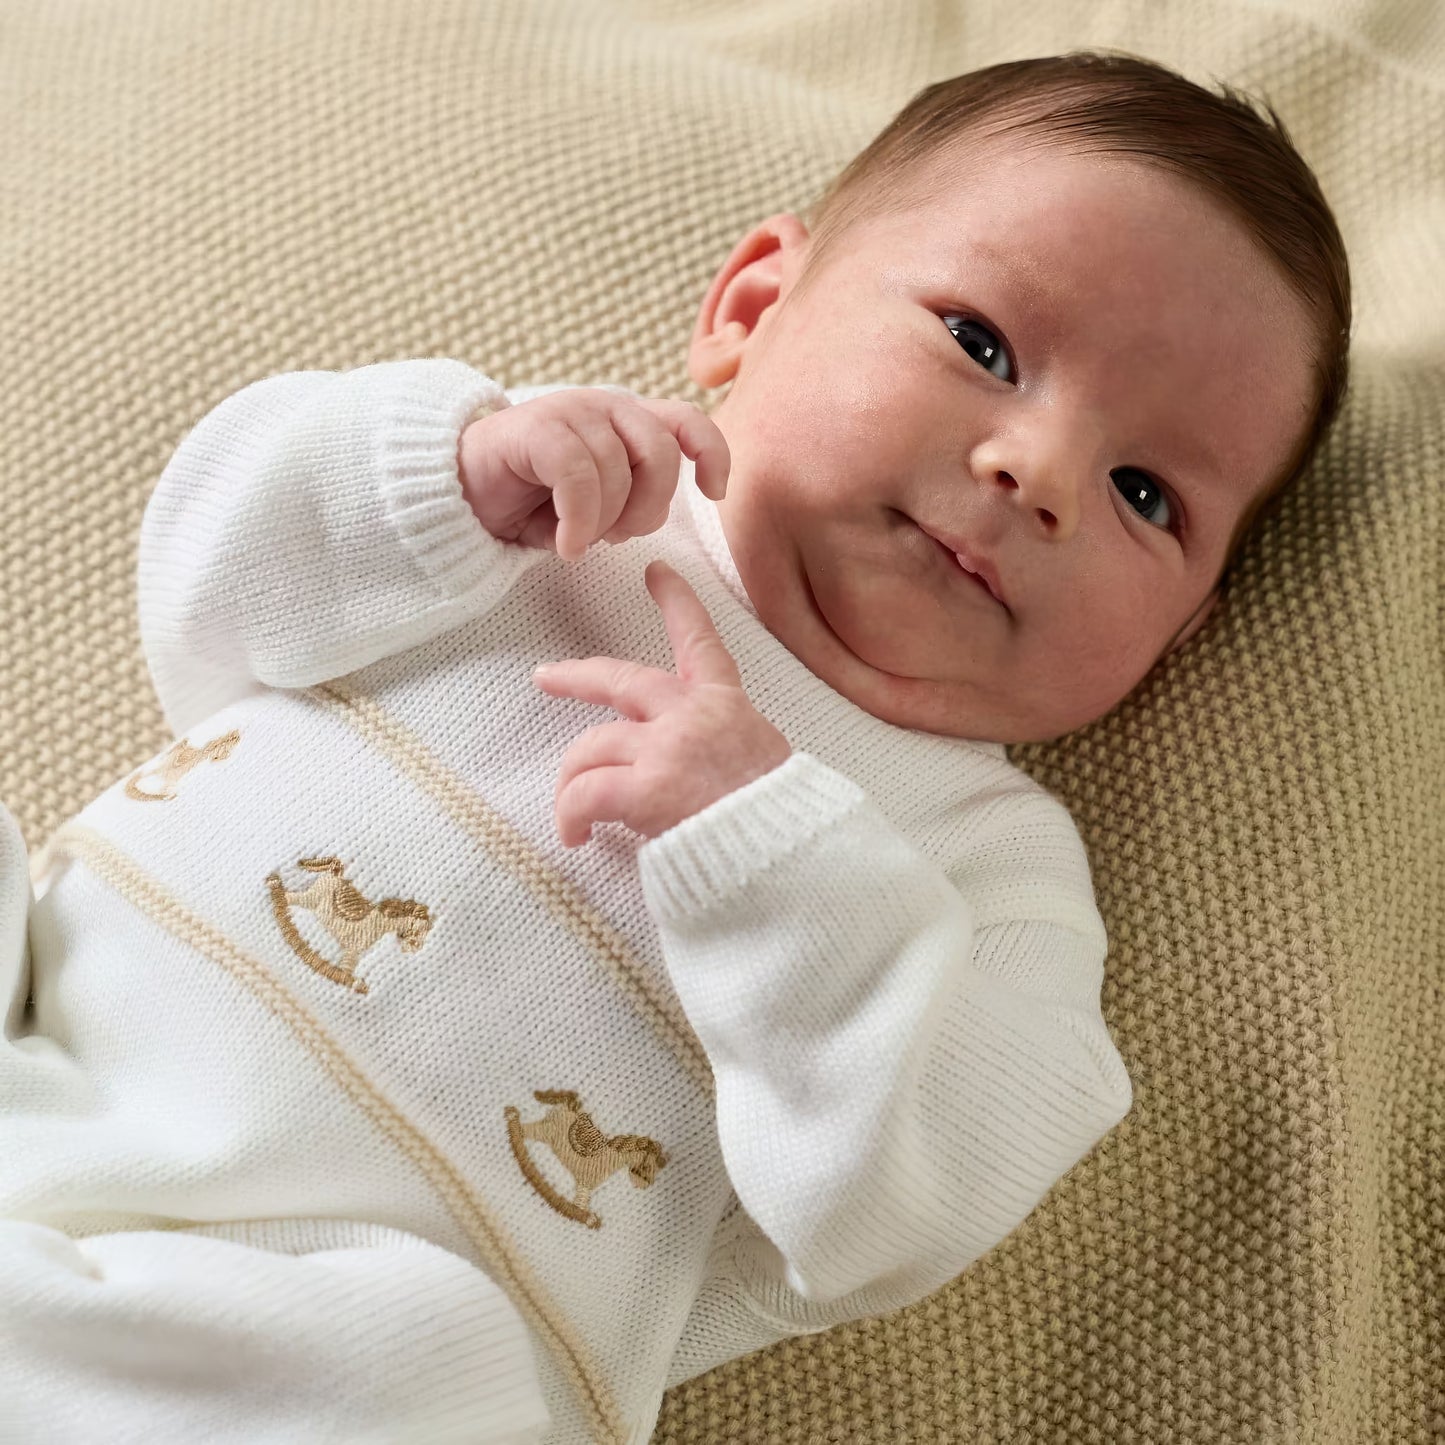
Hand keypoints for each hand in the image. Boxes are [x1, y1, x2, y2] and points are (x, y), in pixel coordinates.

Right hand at [459, 389, 729, 560]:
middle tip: (619, 537)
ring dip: (603, 522)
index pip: (688, 421)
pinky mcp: (536, 427)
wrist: (463, 495)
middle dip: (649, 508)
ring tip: (578, 539)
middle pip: (661, 454)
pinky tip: (565, 543)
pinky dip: (578, 520)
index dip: (711, 454)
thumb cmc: (534, 502)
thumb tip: (658, 509)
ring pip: (616, 471)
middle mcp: (604, 407)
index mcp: (627, 421)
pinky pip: (577, 476)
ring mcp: (569, 411)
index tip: (712, 494)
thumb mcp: (598, 502)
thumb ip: (634, 494)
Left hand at [532, 560, 792, 846]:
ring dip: (573, 784)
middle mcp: (691, 714)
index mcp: (725, 704)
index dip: (677, 602)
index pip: (699, 641)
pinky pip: (585, 793)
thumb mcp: (761, 759)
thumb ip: (720, 744)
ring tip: (575, 819)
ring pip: (589, 748)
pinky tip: (577, 836)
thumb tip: (694, 763)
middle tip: (547, 678)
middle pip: (619, 680)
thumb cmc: (775, 820)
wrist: (787, 853)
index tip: (656, 571)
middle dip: (576, 677)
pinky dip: (571, 816)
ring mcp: (666, 747)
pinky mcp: (646, 787)